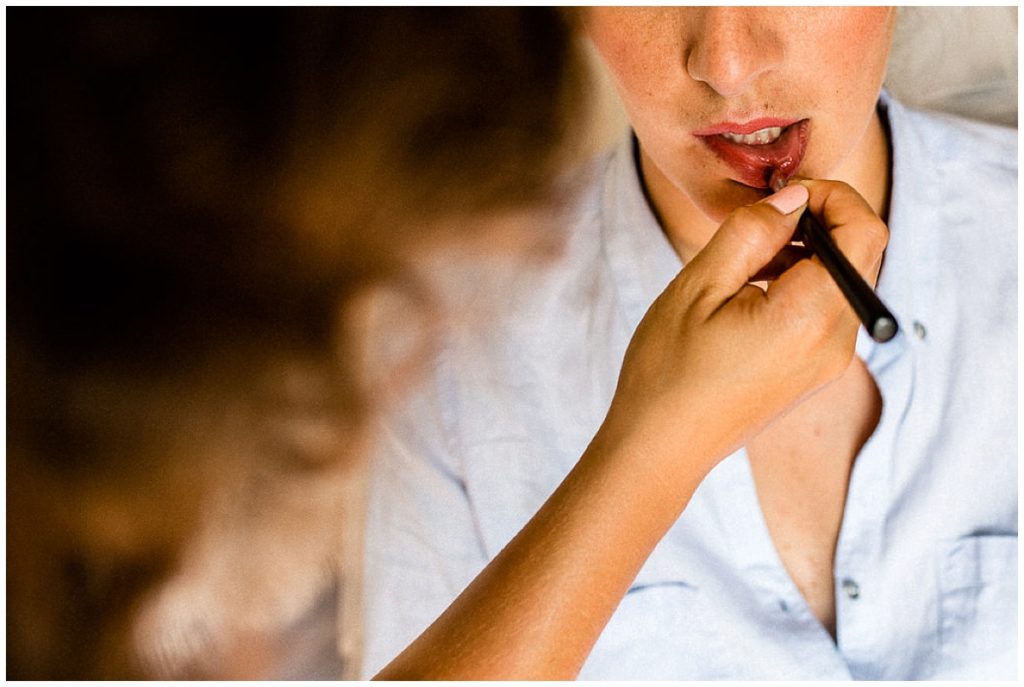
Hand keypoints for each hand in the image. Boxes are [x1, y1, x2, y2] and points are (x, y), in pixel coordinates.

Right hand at [596, 179, 888, 475]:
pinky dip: (802, 283)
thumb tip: (793, 198)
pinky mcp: (816, 371)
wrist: (661, 447)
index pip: (864, 232)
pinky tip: (753, 290)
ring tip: (747, 261)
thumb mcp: (697, 287)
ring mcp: (829, 361)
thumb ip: (751, 233)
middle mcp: (834, 342)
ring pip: (845, 280)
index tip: (786, 195)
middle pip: (862, 254)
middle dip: (820, 222)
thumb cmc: (668, 372)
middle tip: (761, 222)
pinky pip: (828, 309)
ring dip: (808, 253)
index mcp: (807, 317)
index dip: (834, 196)